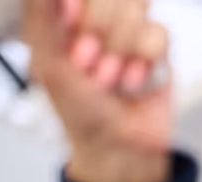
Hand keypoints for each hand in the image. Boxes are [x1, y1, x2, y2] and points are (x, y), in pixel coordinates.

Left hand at [24, 0, 171, 181]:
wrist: (121, 147)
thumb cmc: (81, 114)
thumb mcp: (48, 67)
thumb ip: (42, 21)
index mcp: (68, 19)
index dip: (80, 13)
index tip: (73, 34)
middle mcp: (100, 22)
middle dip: (102, 37)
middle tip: (91, 67)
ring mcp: (131, 34)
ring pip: (137, 8)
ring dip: (124, 50)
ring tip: (114, 76)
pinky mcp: (159, 50)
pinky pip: (160, 32)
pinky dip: (146, 61)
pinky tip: (135, 80)